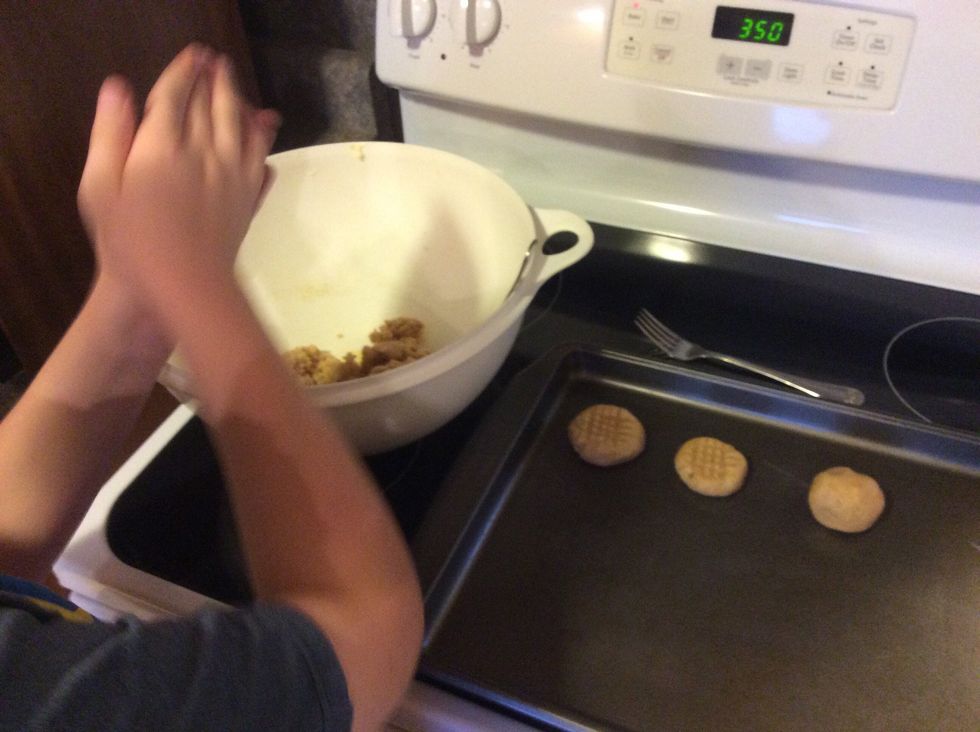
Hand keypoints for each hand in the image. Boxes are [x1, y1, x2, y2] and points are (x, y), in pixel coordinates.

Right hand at [78, 44, 278, 301]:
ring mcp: (234, 177)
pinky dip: (262, 141)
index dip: (184, 72)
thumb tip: (119, 89)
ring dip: (242, 102)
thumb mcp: (101, 187)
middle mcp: (206, 153)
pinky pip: (260, 160)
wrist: (184, 286)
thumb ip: (111, 134)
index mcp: (165, 146)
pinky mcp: (250, 200)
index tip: (193, 56)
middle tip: (217, 63)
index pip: (176, 96)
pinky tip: (263, 134)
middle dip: (215, 80)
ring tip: (239, 89)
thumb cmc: (131, 242)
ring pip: (243, 128)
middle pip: (213, 105)